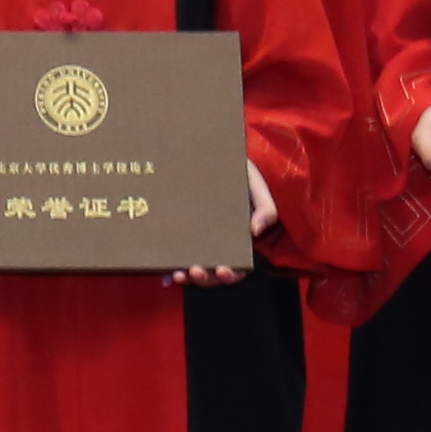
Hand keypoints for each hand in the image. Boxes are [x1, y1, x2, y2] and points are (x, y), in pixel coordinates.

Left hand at [169, 166, 275, 287]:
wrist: (212, 153)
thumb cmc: (238, 171)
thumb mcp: (255, 184)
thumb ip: (265, 207)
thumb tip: (255, 231)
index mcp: (238, 238)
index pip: (238, 265)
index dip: (232, 273)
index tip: (223, 269)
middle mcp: (217, 244)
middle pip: (213, 273)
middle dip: (205, 278)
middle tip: (196, 271)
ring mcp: (198, 240)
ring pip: (194, 268)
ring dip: (187, 277)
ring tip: (179, 275)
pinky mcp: (181, 233)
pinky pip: (176, 256)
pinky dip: (171, 270)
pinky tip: (165, 277)